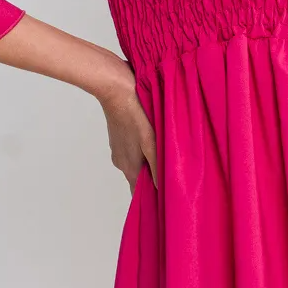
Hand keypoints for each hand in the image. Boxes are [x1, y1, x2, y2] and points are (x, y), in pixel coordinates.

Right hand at [95, 67, 157, 193]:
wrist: (115, 89)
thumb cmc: (135, 113)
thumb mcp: (151, 141)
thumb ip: (157, 166)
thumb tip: (161, 189)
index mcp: (129, 167)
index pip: (139, 193)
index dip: (152, 198)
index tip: (166, 199)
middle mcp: (121, 162)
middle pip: (138, 180)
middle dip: (153, 182)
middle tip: (172, 180)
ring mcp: (118, 149)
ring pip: (135, 165)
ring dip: (149, 166)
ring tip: (166, 160)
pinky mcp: (119, 138)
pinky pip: (132, 152)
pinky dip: (143, 154)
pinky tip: (153, 144)